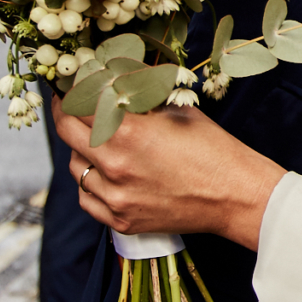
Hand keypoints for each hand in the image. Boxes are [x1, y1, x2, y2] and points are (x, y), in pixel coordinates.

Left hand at [56, 101, 283, 252]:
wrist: (235, 195)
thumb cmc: (212, 149)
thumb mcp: (175, 110)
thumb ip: (137, 97)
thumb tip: (110, 80)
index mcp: (129, 132)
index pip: (77, 104)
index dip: (71, 90)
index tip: (70, 85)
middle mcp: (115, 166)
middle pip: (66, 132)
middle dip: (66, 113)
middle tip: (69, 105)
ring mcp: (116, 197)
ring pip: (75, 166)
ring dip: (82, 150)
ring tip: (99, 142)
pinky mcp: (122, 221)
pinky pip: (87, 198)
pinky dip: (90, 184)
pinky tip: (105, 174)